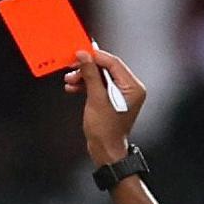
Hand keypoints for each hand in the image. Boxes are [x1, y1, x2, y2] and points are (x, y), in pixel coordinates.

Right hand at [62, 46, 144, 167]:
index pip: (114, 62)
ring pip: (101, 77)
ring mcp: (121, 94)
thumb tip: (84, 56)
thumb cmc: (106, 131)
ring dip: (84, 77)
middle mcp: (130, 89)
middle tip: (72, 66)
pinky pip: (99, 86)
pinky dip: (86, 85)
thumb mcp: (96, 99)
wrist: (105, 151)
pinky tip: (73, 87)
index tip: (80, 52)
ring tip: (70, 80)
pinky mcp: (112, 99)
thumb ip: (90, 74)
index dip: (95, 56)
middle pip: (106, 68)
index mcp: (133, 87)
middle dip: (87, 68)